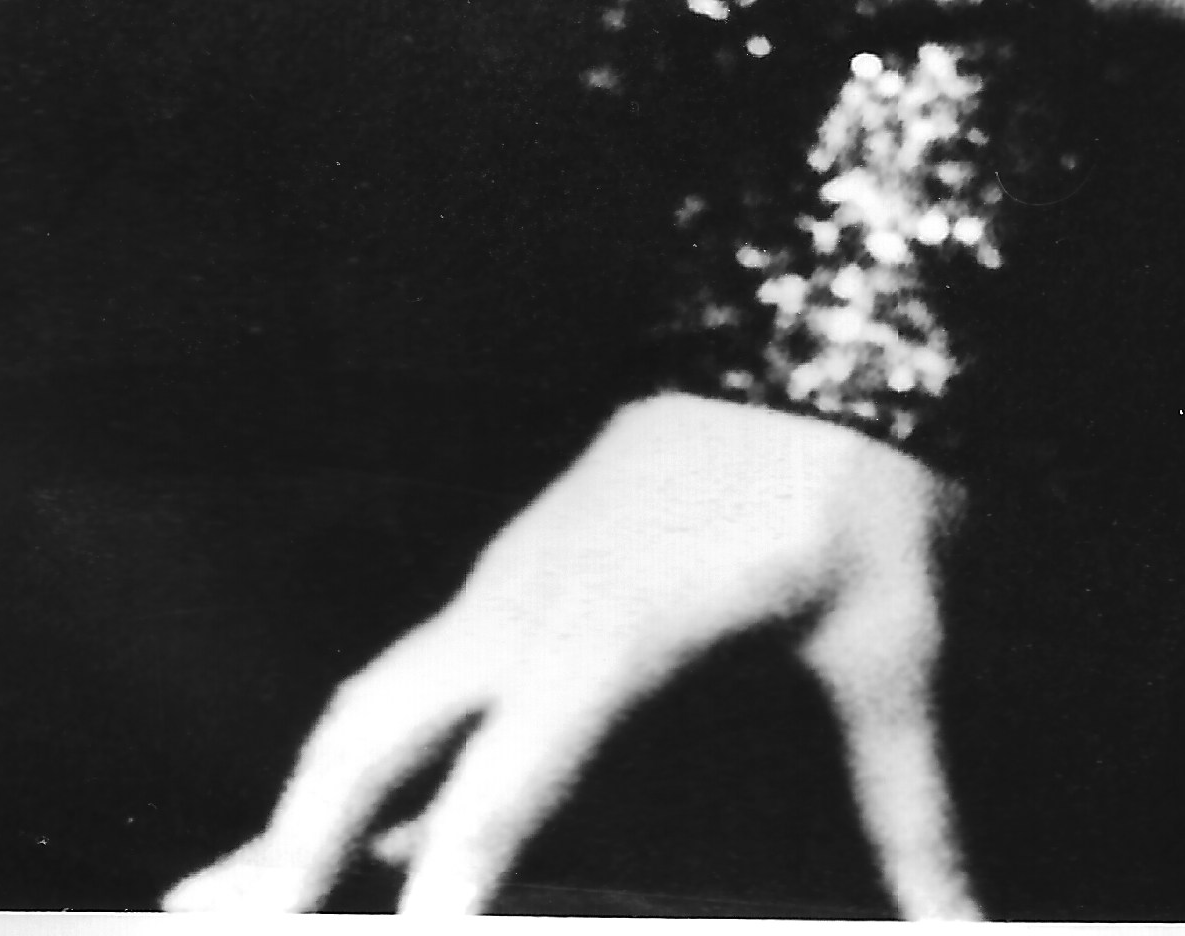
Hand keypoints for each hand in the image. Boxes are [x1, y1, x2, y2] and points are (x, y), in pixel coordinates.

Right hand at [164, 390, 972, 920]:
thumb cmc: (863, 484)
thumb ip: (913, 812)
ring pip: (372, 702)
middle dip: (291, 847)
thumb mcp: (895, 645)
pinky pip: (414, 675)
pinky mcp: (520, 568)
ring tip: (219, 908)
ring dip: (300, 805)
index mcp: (611, 634)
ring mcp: (511, 578)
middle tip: (215, 932)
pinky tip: (345, 839)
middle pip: (369, 734)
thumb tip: (970, 929)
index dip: (442, 895)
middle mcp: (530, 604)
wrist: (832, 311)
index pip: (494, 793)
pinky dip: (357, 758)